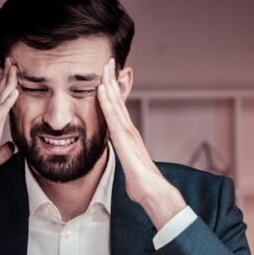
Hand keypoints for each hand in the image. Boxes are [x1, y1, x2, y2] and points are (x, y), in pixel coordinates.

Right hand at [0, 58, 19, 217]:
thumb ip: (1, 154)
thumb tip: (11, 146)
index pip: (1, 108)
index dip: (7, 92)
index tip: (14, 76)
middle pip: (0, 99)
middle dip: (7, 80)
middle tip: (13, 60)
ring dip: (7, 84)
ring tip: (14, 66)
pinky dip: (6, 102)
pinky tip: (14, 90)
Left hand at [97, 58, 185, 228]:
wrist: (153, 192)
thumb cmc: (143, 186)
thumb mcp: (130, 171)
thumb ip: (126, 165)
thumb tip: (126, 171)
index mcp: (128, 137)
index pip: (118, 111)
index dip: (112, 94)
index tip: (107, 79)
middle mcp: (129, 131)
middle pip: (118, 101)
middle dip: (112, 81)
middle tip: (108, 62)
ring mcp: (127, 133)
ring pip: (116, 103)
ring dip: (110, 84)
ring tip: (105, 66)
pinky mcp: (124, 139)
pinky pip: (113, 116)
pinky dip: (107, 100)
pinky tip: (100, 88)